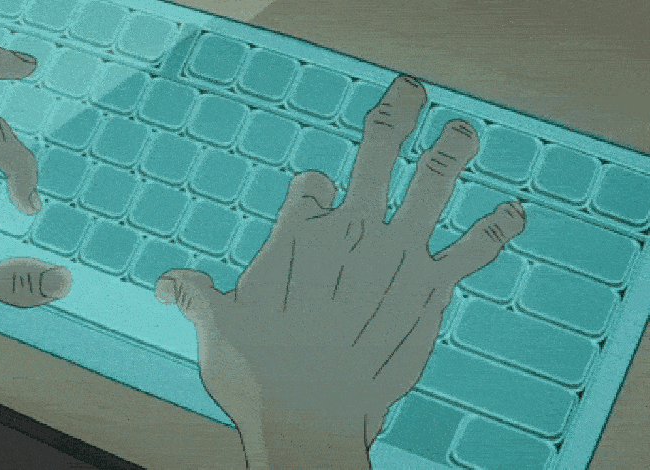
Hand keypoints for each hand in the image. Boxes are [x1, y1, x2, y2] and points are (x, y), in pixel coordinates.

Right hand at [155, 76, 525, 466]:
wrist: (308, 423)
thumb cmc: (258, 376)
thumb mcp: (214, 330)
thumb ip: (193, 296)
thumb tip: (165, 284)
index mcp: (297, 234)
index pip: (313, 185)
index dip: (315, 189)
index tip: (317, 198)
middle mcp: (350, 234)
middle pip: (377, 154)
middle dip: (394, 118)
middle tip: (410, 92)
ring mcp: (395, 259)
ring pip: (430, 186)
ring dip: (449, 152)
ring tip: (463, 130)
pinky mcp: (428, 293)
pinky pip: (469, 252)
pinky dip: (493, 230)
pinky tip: (513, 212)